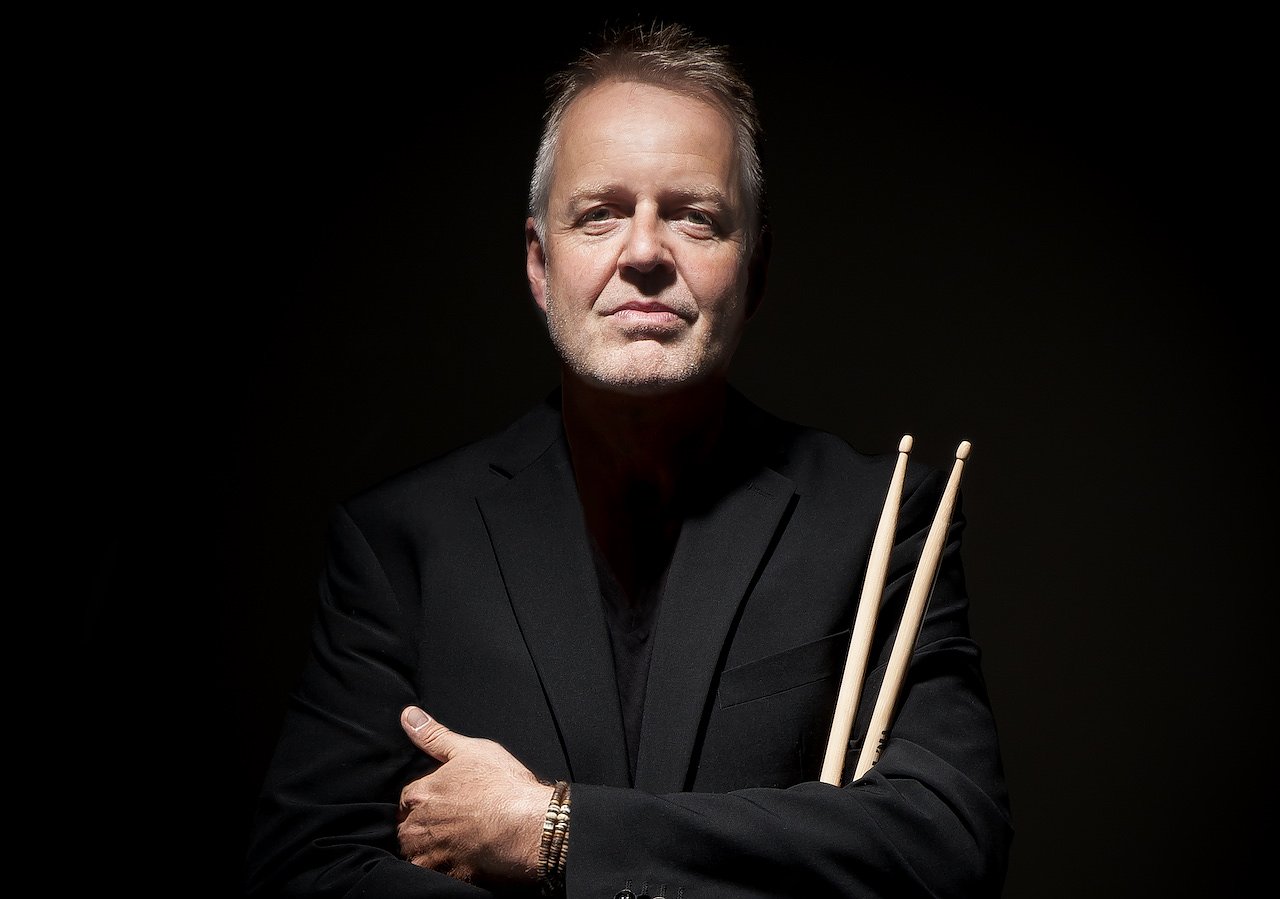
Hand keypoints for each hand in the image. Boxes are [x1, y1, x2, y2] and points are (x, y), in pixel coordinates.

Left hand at [397, 706, 554, 885]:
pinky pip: (431, 876)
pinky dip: (442, 869)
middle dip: (422, 826)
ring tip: (456, 842)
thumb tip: (408, 716)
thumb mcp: (470, 750)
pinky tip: (462, 859)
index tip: (442, 801)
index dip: (424, 799)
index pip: (407, 798)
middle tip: (452, 823)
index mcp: (421, 794)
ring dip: (429, 849)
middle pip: (407, 828)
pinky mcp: (444, 877)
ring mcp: (429, 855)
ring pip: (416, 854)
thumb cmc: (503, 785)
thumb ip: (435, 736)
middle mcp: (418, 826)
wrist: (528, 825)